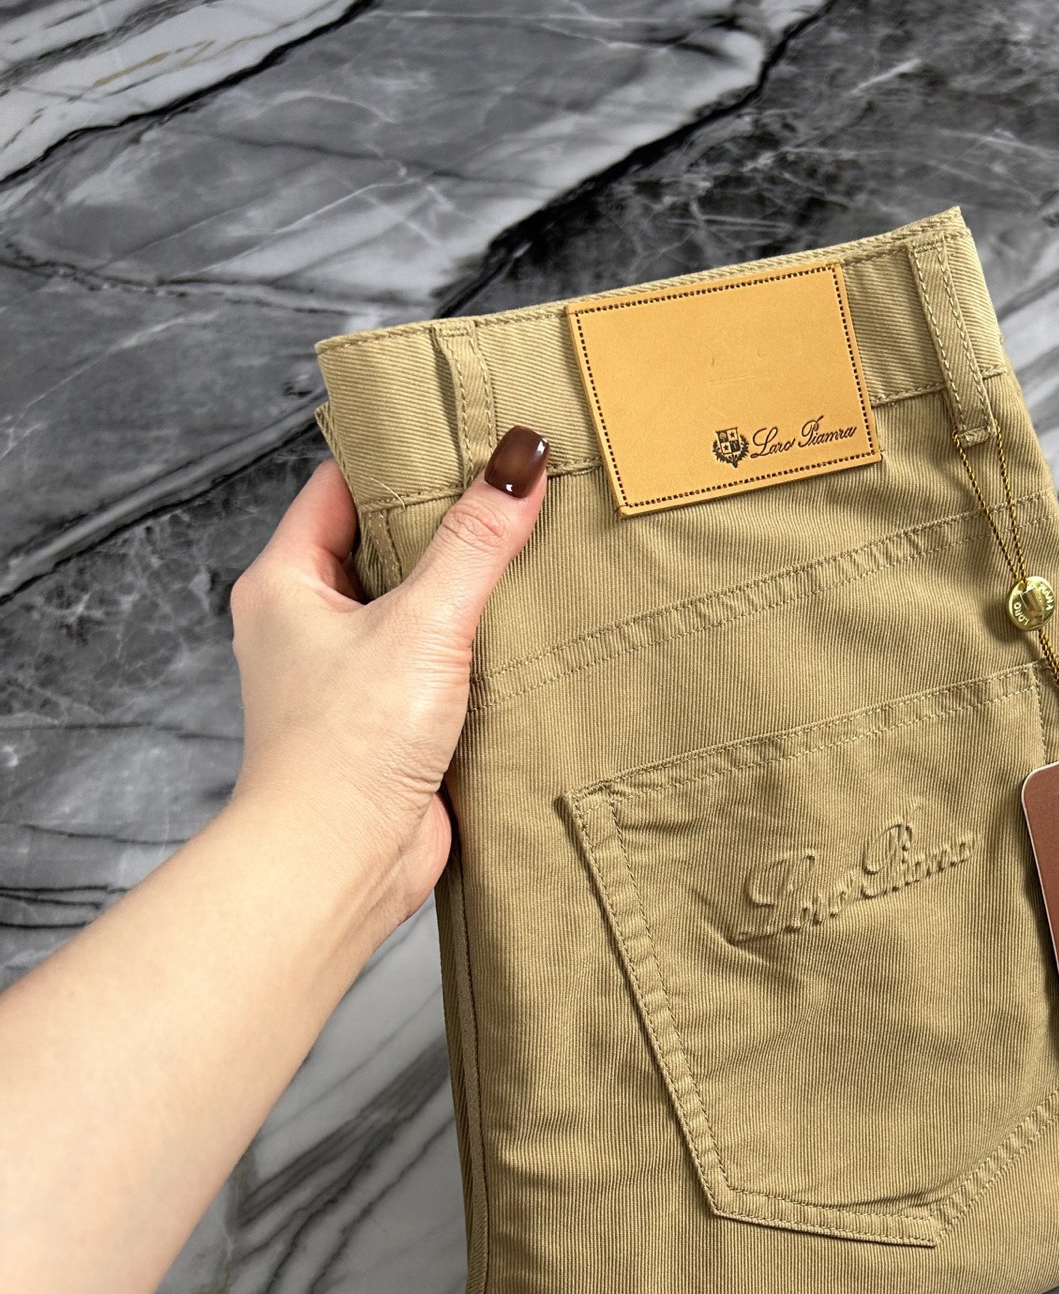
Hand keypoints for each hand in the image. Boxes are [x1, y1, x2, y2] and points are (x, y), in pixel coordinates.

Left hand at [227, 426, 547, 935]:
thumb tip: (520, 458)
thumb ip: (475, 542)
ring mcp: (351, 678)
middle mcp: (310, 627)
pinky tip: (531, 634)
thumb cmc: (346, 748)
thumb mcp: (422, 623)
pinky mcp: (392, 726)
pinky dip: (480, 652)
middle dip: (448, 523)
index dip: (401, 454)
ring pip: (417, 610)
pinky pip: (441, 667)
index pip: (342, 487)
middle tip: (518, 485)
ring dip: (469, 593)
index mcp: (286, 584)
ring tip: (536, 550)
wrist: (341, 864)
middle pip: (386, 546)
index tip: (464, 429)